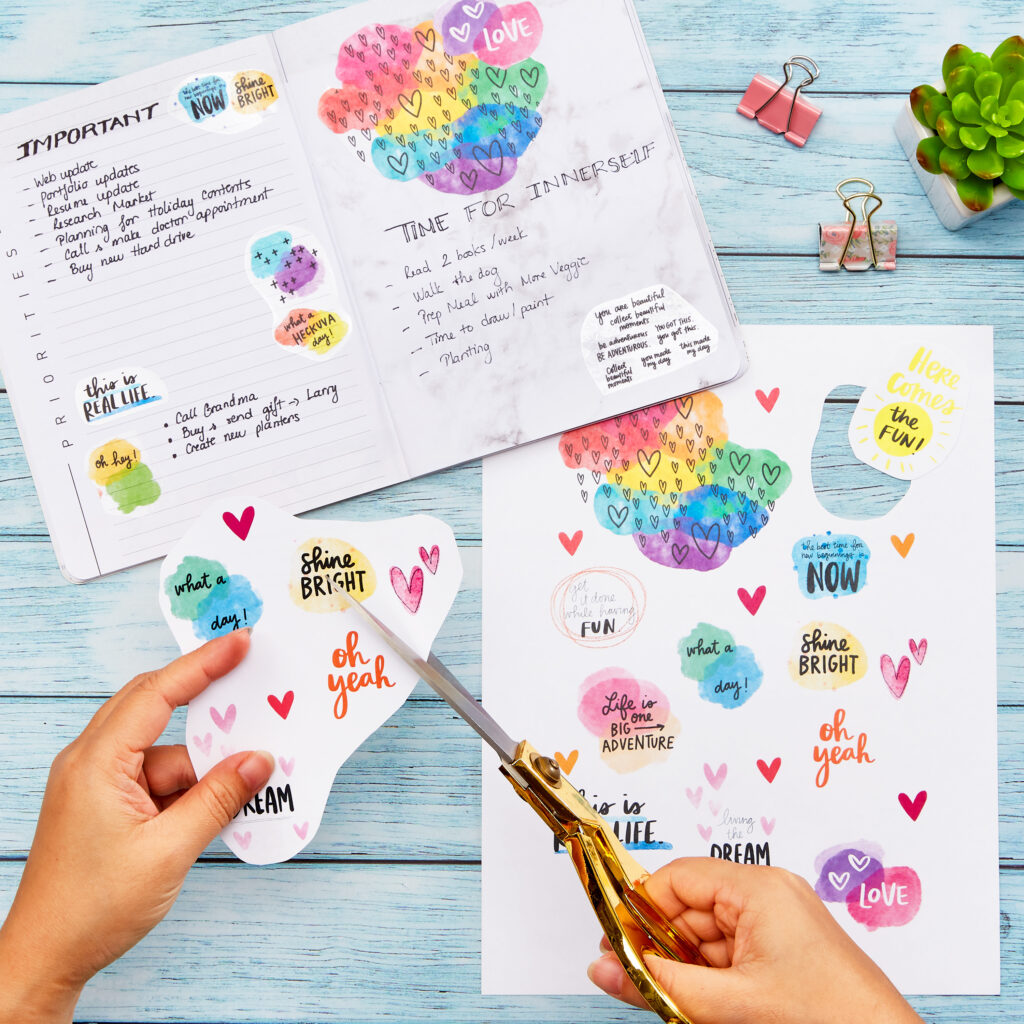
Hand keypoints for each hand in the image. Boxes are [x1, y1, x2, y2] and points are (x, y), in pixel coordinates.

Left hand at [0, 630, 274, 1023]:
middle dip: (206, 702)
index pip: (156, 694)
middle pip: (156, 710)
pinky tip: (216, 805)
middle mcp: (91, 763)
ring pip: (163, 751)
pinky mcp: (106, 804)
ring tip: (245, 776)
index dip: (203, 665)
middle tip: (251, 687)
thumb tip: (259, 760)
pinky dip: (188, 786)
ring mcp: (97, 784)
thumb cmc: (91, 909)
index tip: (240, 644)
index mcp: (97, 764)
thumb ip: (218, 799)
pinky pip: (157, 776)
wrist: (47, 958)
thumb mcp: (169, 851)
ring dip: (201, 764)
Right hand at [587, 858, 922, 1023]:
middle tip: (626, 978)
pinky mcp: (784, 954)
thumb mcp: (731, 1003)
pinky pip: (727, 956)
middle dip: (658, 945)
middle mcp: (768, 896)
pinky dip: (706, 980)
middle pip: (689, 908)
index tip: (613, 941)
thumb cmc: (830, 1018)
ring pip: (705, 938)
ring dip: (681, 968)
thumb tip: (603, 970)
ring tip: (664, 1001)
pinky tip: (694, 1005)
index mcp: (759, 888)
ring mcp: (778, 926)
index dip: (641, 908)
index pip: (679, 878)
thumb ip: (660, 984)